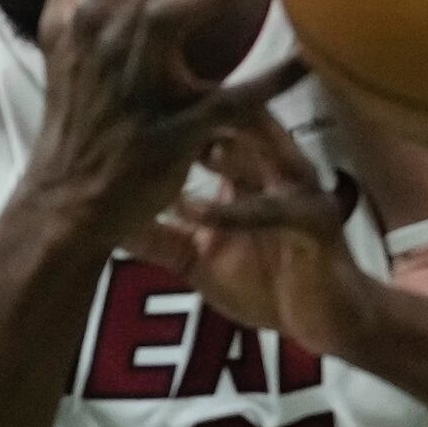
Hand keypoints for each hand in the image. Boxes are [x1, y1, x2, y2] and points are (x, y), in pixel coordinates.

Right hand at [27, 0, 304, 251]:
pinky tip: (312, 55)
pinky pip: (225, 100)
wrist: (65, 196)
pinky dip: (269, 78)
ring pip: (173, 16)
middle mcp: (110, 34)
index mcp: (94, 5)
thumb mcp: (61, 26)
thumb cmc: (74, 103)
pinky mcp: (167, 132)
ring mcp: (136, 83)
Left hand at [130, 115, 365, 356]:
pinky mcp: (318, 223)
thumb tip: (102, 224)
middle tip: (145, 105)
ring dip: (215, 148)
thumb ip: (160, 238)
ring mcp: (300, 192)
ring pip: (262, 153)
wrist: (325, 324)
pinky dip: (234, 210)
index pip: (213, 124)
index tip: (123, 102)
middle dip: (196, 112)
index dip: (174, 110)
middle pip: (240, 122)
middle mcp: (278, 169)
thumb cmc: (269, 284)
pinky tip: (194, 211)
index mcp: (251, 170)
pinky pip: (276, 210)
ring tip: (167, 143)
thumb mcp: (199, 260)